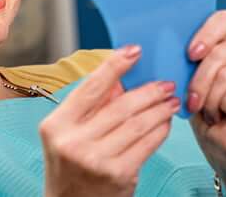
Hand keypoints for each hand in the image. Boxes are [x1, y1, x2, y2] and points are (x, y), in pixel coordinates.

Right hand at [39, 45, 179, 196]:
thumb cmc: (69, 167)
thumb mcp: (68, 134)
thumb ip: (90, 107)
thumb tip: (122, 80)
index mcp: (56, 124)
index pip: (90, 87)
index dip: (114, 66)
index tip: (134, 50)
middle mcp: (73, 141)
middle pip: (119, 105)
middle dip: (147, 91)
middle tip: (165, 83)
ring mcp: (96, 160)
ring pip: (137, 124)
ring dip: (158, 109)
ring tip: (170, 100)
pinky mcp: (118, 175)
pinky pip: (146, 144)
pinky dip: (159, 129)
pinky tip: (165, 122)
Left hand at [187, 10, 225, 194]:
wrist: (221, 144)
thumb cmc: (202, 110)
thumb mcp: (187, 79)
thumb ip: (186, 59)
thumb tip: (166, 45)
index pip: (224, 19)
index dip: (206, 33)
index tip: (190, 55)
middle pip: (219, 52)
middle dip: (199, 82)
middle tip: (194, 101)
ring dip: (211, 100)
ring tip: (212, 111)